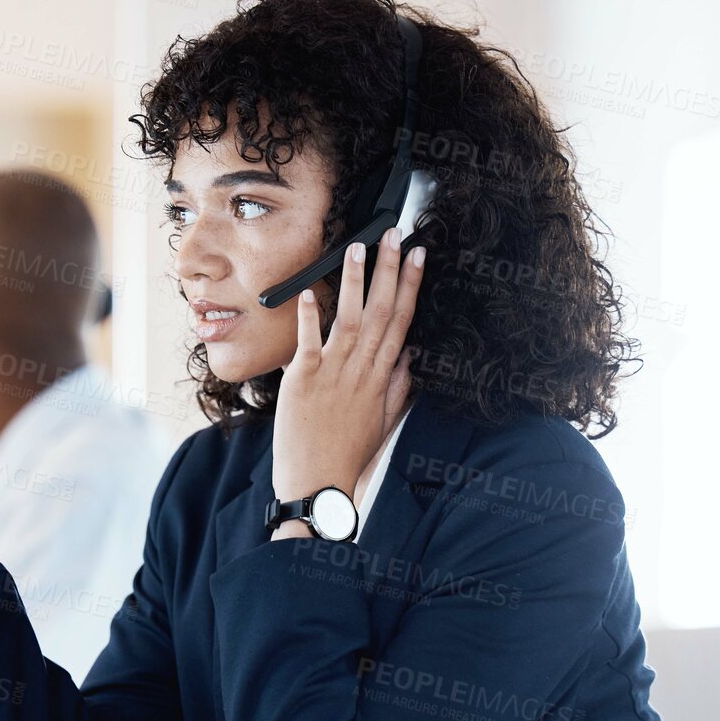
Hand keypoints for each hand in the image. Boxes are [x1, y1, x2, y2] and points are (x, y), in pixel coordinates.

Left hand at [270, 227, 421, 537]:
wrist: (318, 485)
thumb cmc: (348, 455)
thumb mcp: (383, 421)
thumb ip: (397, 386)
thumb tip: (410, 356)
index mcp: (381, 377)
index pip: (401, 322)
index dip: (410, 285)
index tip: (418, 255)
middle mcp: (360, 370)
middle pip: (379, 311)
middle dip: (389, 270)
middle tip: (394, 235)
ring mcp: (331, 373)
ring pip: (347, 319)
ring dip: (353, 282)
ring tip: (357, 249)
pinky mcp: (301, 381)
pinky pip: (306, 342)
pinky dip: (307, 317)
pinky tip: (308, 292)